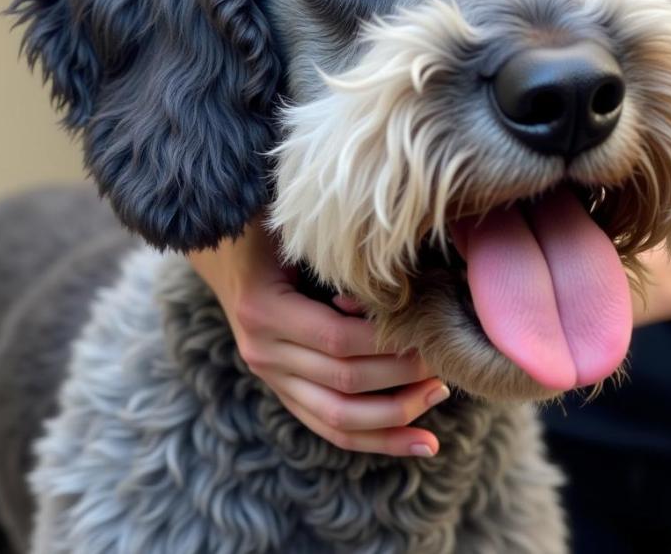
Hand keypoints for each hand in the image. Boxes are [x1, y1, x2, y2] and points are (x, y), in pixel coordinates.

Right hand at [189, 218, 448, 456]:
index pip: (336, 339)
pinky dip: (377, 438)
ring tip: (438, 394)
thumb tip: (403, 279)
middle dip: (401, 377)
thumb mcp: (295, 233)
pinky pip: (329, 426)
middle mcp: (262, 351)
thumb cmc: (269, 231)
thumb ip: (335, 257)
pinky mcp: (283, 390)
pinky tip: (419, 440)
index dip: (385, 341)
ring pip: (337, 418)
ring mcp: (270, 377)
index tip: (428, 331)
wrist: (227, 253)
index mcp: (263, 309)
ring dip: (395, 415)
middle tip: (444, 360)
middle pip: (343, 381)